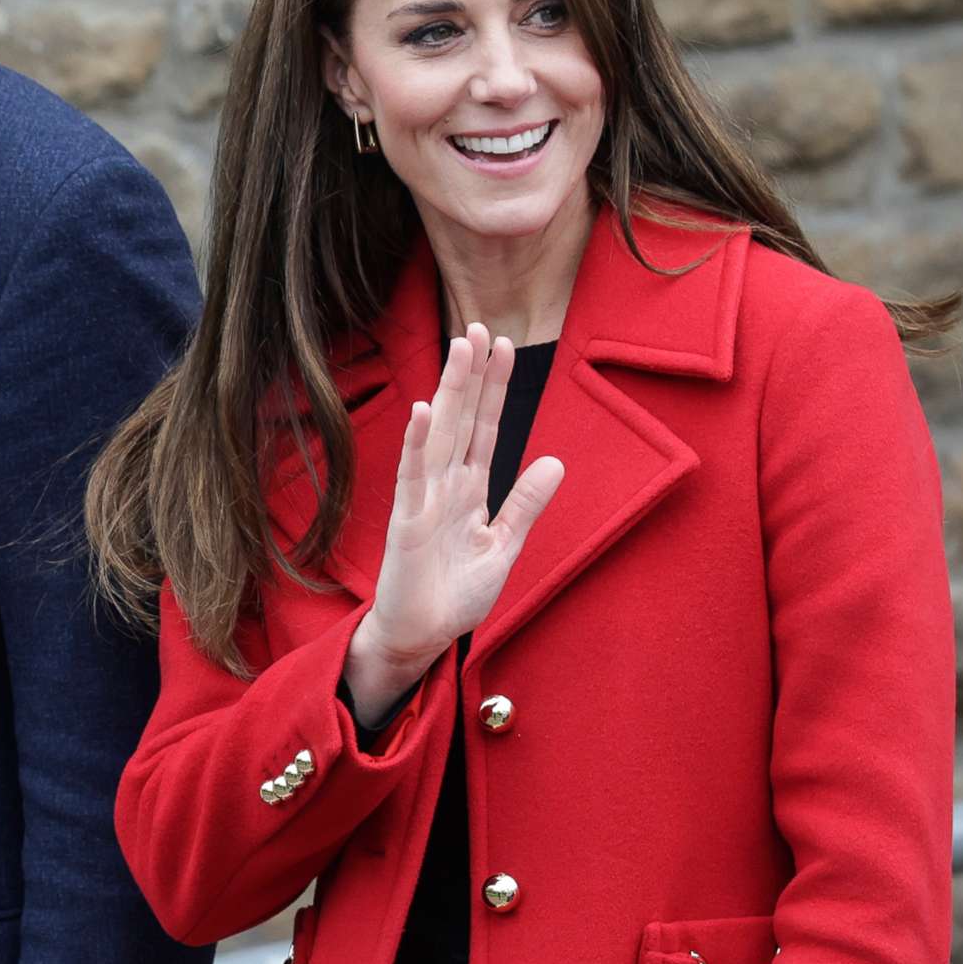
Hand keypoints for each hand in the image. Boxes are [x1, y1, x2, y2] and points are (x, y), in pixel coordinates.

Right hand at [346, 325, 565, 722]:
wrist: (420, 637)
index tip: (503, 345)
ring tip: (459, 349)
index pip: (485, 428)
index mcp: (469, 490)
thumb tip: (555, 460)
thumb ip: (526, 504)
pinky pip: (413, 477)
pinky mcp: (408, 523)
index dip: (494, 388)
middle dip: (471, 374)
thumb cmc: (455, 594)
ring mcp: (424, 500)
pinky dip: (419, 444)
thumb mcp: (504, 546)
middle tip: (478, 326)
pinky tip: (427, 412)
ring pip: (441, 435)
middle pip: (462, 419)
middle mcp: (445, 486)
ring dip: (450, 391)